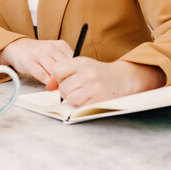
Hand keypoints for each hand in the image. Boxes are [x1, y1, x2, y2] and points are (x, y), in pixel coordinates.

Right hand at [0, 38, 72, 84]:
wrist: (18, 47)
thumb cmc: (40, 53)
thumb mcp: (55, 53)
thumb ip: (66, 63)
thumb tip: (78, 78)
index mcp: (60, 45)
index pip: (74, 61)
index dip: (75, 73)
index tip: (75, 82)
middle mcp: (50, 47)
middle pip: (65, 66)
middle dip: (67, 79)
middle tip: (68, 88)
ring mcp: (39, 53)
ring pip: (54, 71)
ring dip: (57, 82)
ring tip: (58, 88)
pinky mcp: (29, 61)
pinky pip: (41, 75)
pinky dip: (47, 82)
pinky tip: (48, 85)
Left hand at [48, 57, 165, 105]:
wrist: (121, 79)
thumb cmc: (97, 72)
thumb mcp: (81, 65)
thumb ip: (64, 72)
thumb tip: (49, 87)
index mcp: (82, 63)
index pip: (57, 70)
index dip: (59, 76)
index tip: (66, 76)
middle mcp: (88, 75)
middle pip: (62, 87)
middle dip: (66, 89)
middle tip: (77, 85)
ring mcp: (93, 89)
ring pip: (69, 98)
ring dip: (73, 97)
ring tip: (83, 91)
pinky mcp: (98, 101)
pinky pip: (79, 106)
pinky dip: (81, 104)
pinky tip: (89, 97)